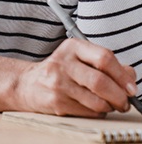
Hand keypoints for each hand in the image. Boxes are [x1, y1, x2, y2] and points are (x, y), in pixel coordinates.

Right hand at [16, 39, 136, 116]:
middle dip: (120, 96)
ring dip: (109, 106)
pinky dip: (97, 112)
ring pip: (98, 101)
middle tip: (124, 101)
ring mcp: (58, 83)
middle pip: (101, 82)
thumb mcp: (80, 58)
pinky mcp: (57, 102)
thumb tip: (130, 76)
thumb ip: (106, 64)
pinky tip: (91, 106)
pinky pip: (89, 112)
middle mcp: (63, 63)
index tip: (131, 87)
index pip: (104, 58)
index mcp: (72, 47)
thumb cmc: (61, 70)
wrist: (28, 83)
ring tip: (107, 104)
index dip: (122, 75)